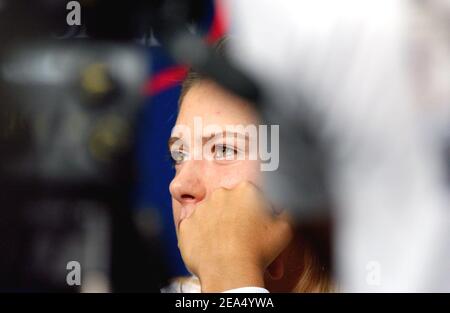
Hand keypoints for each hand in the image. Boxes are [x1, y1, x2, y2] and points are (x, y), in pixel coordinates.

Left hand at [177, 181, 292, 291]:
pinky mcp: (186, 225)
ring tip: (227, 244)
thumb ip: (287, 212)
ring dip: (218, 225)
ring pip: (211, 214)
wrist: (231, 272)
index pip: (252, 194)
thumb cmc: (259, 250)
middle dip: (236, 215)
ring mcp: (201, 209)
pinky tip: (212, 248)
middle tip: (243, 235)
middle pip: (230, 202)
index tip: (258, 223)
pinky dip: (202, 237)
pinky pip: (194, 228)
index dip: (257, 210)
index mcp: (245, 189)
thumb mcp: (286, 229)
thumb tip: (288, 205)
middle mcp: (220, 194)